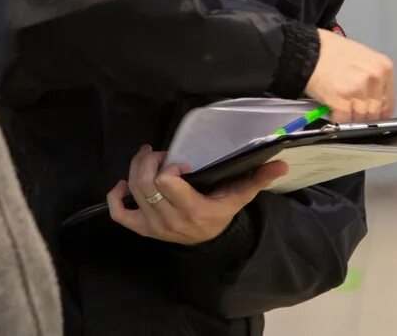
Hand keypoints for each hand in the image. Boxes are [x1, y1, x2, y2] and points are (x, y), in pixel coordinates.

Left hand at [106, 145, 287, 245]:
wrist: (210, 243)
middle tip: (159, 153)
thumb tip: (280, 163)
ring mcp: (153, 226)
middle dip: (149, 161)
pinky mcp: (141, 228)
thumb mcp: (240, 196)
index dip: (170, 167)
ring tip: (147, 157)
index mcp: (193, 210)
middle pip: (145, 183)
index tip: (182, 163)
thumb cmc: (222, 213)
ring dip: (136, 168)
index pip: (167, 183)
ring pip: (133, 190)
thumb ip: (257, 179)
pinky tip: (123, 183)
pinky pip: (119, 214)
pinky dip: (116, 196)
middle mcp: (169, 220)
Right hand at [305, 29, 395, 121]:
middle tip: (350, 111)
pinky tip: (331, 109)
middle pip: (374, 113)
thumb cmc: (331, 51)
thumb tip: (373, 101)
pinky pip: (343, 120)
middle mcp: (375, 79)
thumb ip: (372, 80)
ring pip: (359, 119)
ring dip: (349, 118)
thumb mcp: (361, 58)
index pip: (388, 103)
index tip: (371, 117)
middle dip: (362, 116)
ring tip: (340, 108)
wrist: (307, 49)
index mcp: (384, 68)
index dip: (378, 112)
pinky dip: (337, 119)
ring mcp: (359, 91)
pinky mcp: (342, 101)